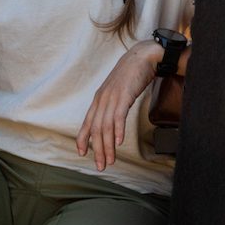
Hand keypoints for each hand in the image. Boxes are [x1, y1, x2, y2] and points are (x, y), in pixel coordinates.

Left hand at [76, 40, 162, 171]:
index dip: (83, 139)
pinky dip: (118, 130)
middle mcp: (102, 100)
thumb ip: (112, 106)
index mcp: (98, 100)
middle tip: (101, 166)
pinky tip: (119, 142)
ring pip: (106, 126)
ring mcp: (112, 97)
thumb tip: (112, 122)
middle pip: (96, 129)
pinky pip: (118, 115)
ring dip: (107, 146)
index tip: (82, 153)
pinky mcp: (124, 95)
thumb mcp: (117, 92)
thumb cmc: (131, 76)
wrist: (142, 57)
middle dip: (97, 150)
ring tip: (110, 160)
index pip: (87, 123)